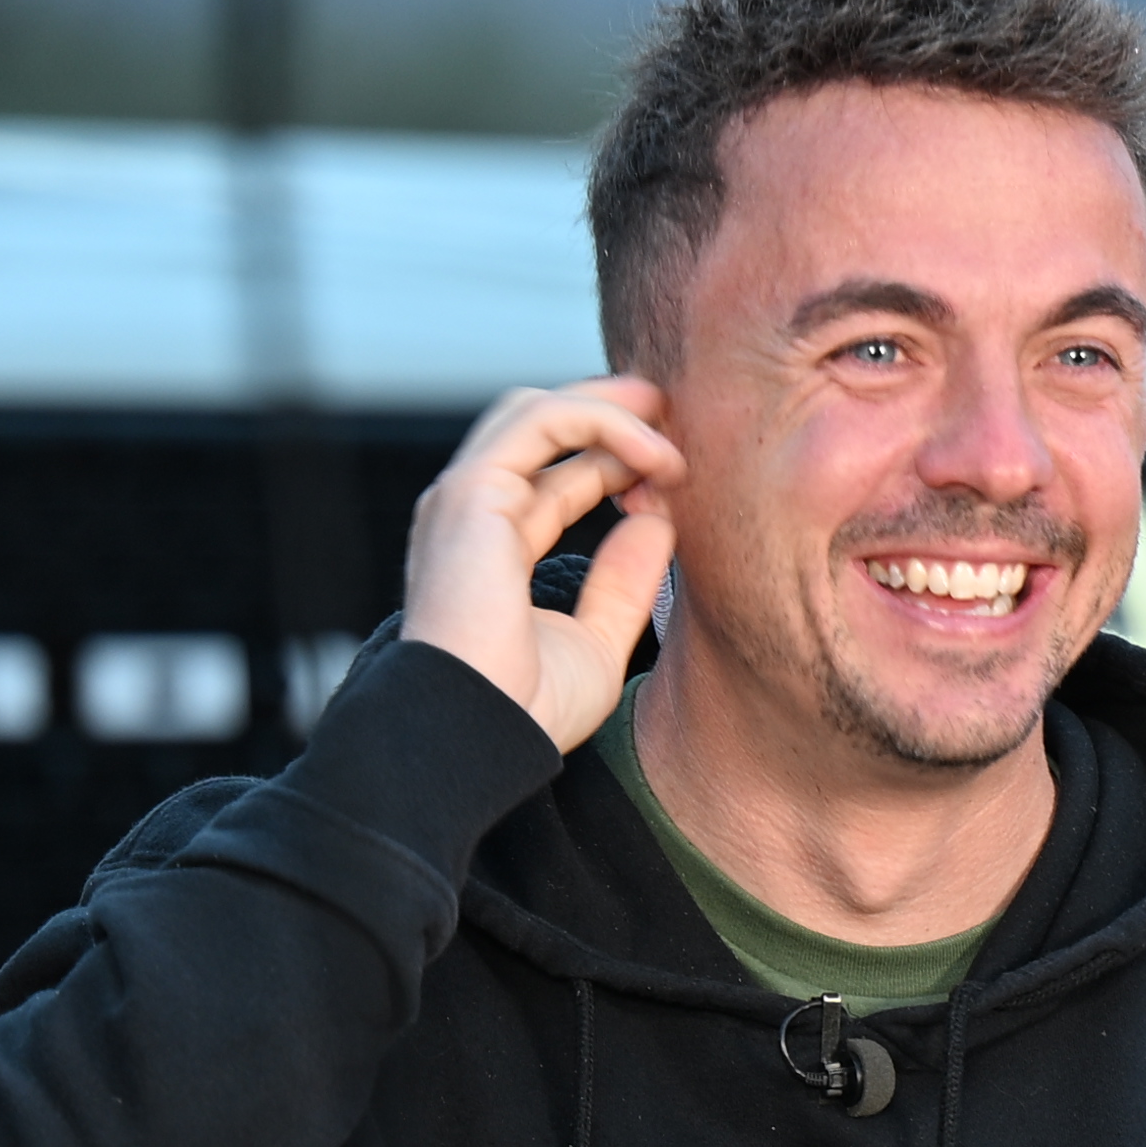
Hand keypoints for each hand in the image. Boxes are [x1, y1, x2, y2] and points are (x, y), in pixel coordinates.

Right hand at [403, 381, 680, 749]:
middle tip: (678, 428)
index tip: (674, 487)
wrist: (482, 735)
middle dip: (613, 416)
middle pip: (542, 427)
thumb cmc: (526, 708)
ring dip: (614, 412)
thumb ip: (622, 583)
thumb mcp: (596, 642)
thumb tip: (656, 523)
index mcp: (492, 546)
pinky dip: (603, 419)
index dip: (620, 468)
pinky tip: (651, 453)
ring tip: (671, 443)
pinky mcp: (473, 491)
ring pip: (541, 411)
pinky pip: (543, 420)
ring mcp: (467, 498)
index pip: (557, 477)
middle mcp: (473, 514)